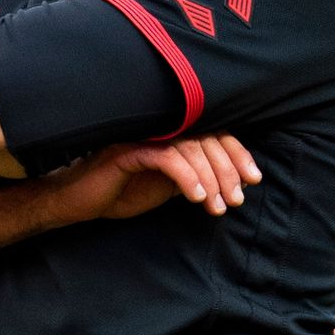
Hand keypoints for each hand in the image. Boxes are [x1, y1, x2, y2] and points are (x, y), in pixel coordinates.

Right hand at [94, 133, 262, 217]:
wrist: (80, 201)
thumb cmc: (123, 191)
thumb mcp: (168, 184)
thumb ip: (195, 174)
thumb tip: (235, 180)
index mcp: (172, 132)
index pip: (213, 133)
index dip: (237, 153)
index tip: (253, 179)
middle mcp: (161, 128)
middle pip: (206, 139)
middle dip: (228, 170)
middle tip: (236, 199)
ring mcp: (144, 136)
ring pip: (190, 148)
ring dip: (210, 179)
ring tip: (218, 206)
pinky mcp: (128, 151)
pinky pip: (167, 158)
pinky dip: (187, 177)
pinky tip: (197, 198)